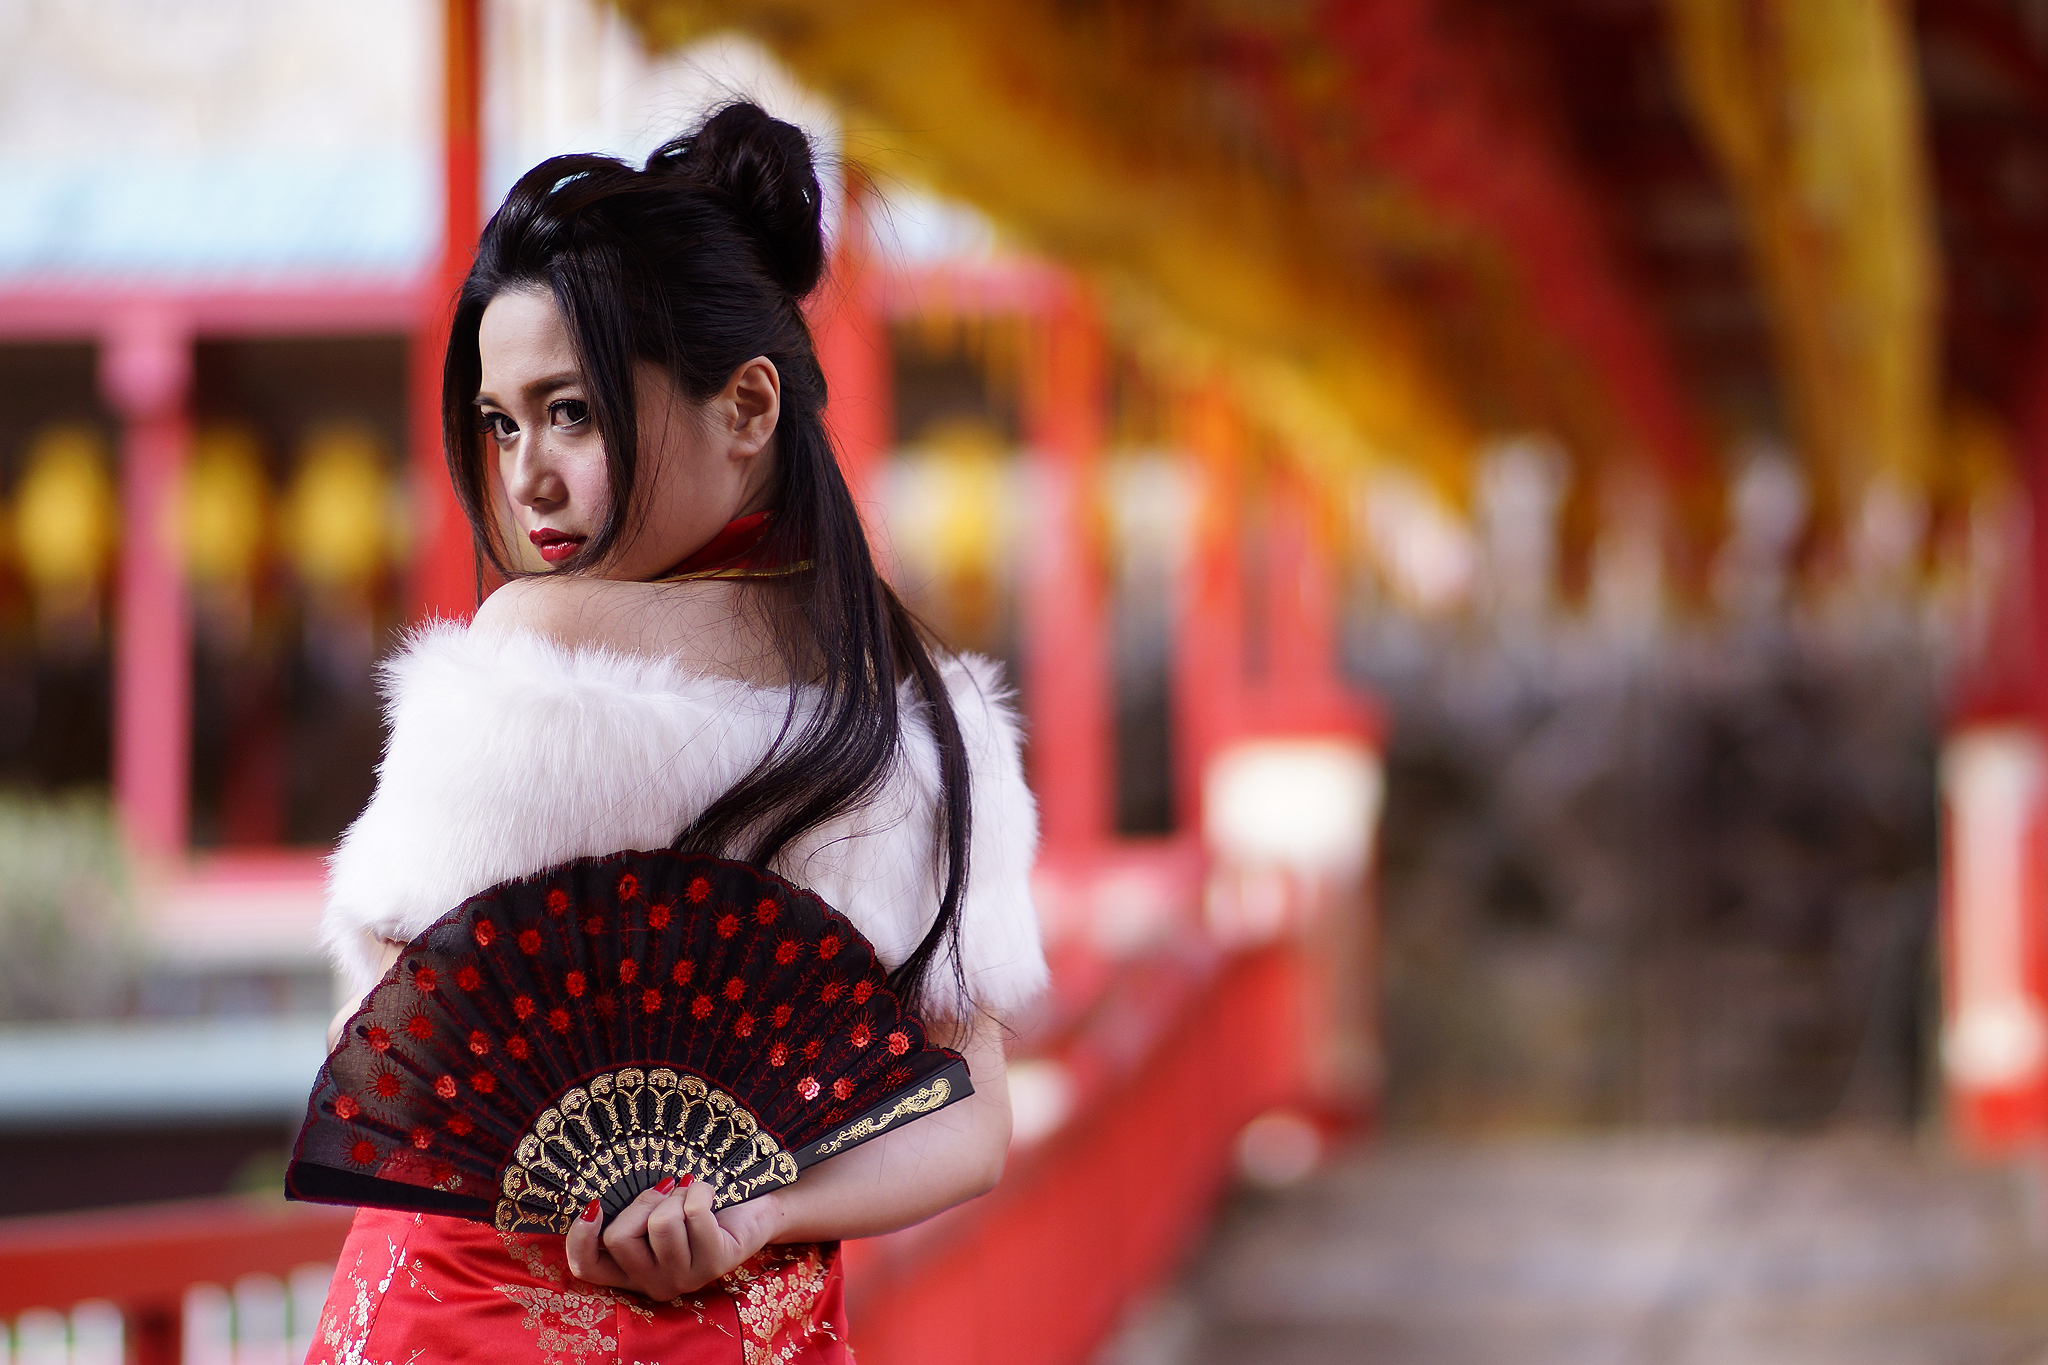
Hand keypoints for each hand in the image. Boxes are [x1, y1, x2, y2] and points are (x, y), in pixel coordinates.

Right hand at [564, 1175, 783, 1298]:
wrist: (753, 1210)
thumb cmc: (697, 1207)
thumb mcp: (655, 1211)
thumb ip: (628, 1214)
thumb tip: (594, 1204)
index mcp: (632, 1272)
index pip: (587, 1268)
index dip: (579, 1238)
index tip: (594, 1205)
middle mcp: (654, 1284)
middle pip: (620, 1237)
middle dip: (644, 1201)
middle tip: (667, 1193)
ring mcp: (684, 1278)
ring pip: (660, 1224)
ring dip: (676, 1196)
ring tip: (691, 1197)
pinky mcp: (714, 1263)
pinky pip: (693, 1213)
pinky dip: (700, 1190)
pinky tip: (709, 1195)